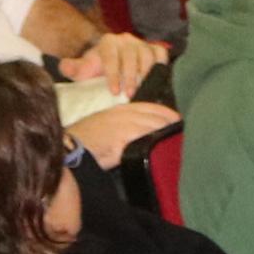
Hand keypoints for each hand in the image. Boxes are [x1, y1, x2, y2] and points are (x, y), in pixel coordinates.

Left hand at [62, 30, 168, 99]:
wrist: (112, 65)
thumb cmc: (97, 70)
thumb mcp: (83, 70)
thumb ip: (72, 68)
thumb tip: (65, 66)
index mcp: (108, 42)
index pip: (111, 57)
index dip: (113, 75)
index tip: (114, 91)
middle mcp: (125, 39)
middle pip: (130, 56)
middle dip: (130, 77)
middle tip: (129, 95)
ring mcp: (141, 43)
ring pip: (146, 55)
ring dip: (145, 74)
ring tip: (142, 90)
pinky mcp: (155, 49)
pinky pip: (160, 55)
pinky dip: (160, 66)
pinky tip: (157, 79)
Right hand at [65, 97, 179, 165]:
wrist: (73, 147)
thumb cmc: (86, 139)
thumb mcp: (105, 124)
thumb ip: (121, 125)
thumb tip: (137, 132)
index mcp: (119, 110)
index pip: (148, 107)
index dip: (164, 112)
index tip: (175, 117)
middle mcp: (124, 114)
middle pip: (153, 115)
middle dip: (168, 121)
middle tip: (180, 127)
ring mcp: (124, 126)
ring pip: (152, 125)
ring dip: (166, 130)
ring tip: (177, 136)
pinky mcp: (123, 138)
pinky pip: (144, 138)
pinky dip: (156, 139)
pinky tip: (164, 144)